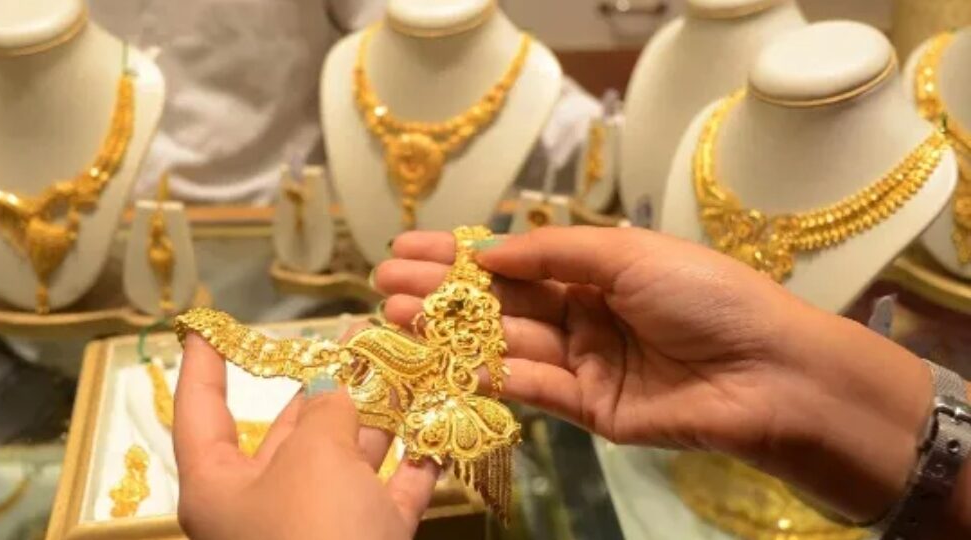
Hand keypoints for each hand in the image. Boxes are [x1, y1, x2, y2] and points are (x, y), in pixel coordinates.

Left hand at [174, 334, 438, 539]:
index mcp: (220, 485)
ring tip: (406, 361)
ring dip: (379, 413)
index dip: (205, 364)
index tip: (207, 325)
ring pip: (347, 459)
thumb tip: (336, 389)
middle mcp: (265, 505)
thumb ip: (328, 410)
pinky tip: (438, 421)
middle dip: (327, 381)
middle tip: (358, 334)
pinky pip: (390, 493)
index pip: (201, 411)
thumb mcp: (314, 456)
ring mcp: (320, 528)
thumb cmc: (314, 530)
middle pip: (291, 430)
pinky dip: (414, 461)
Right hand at [373, 226, 932, 521]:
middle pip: (500, 303)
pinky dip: (490, 374)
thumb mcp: (627, 254)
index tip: (406, 246)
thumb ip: (553, 252)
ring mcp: (584, 362)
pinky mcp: (589, 409)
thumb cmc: (705, 295)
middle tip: (385, 283)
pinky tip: (447, 358)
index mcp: (596, 270)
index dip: (460, 253)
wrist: (768, 372)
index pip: (514, 260)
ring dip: (453, 331)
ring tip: (399, 314)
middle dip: (442, 291)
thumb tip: (486, 249)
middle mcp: (584, 314)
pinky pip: (532, 388)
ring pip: (506, 345)